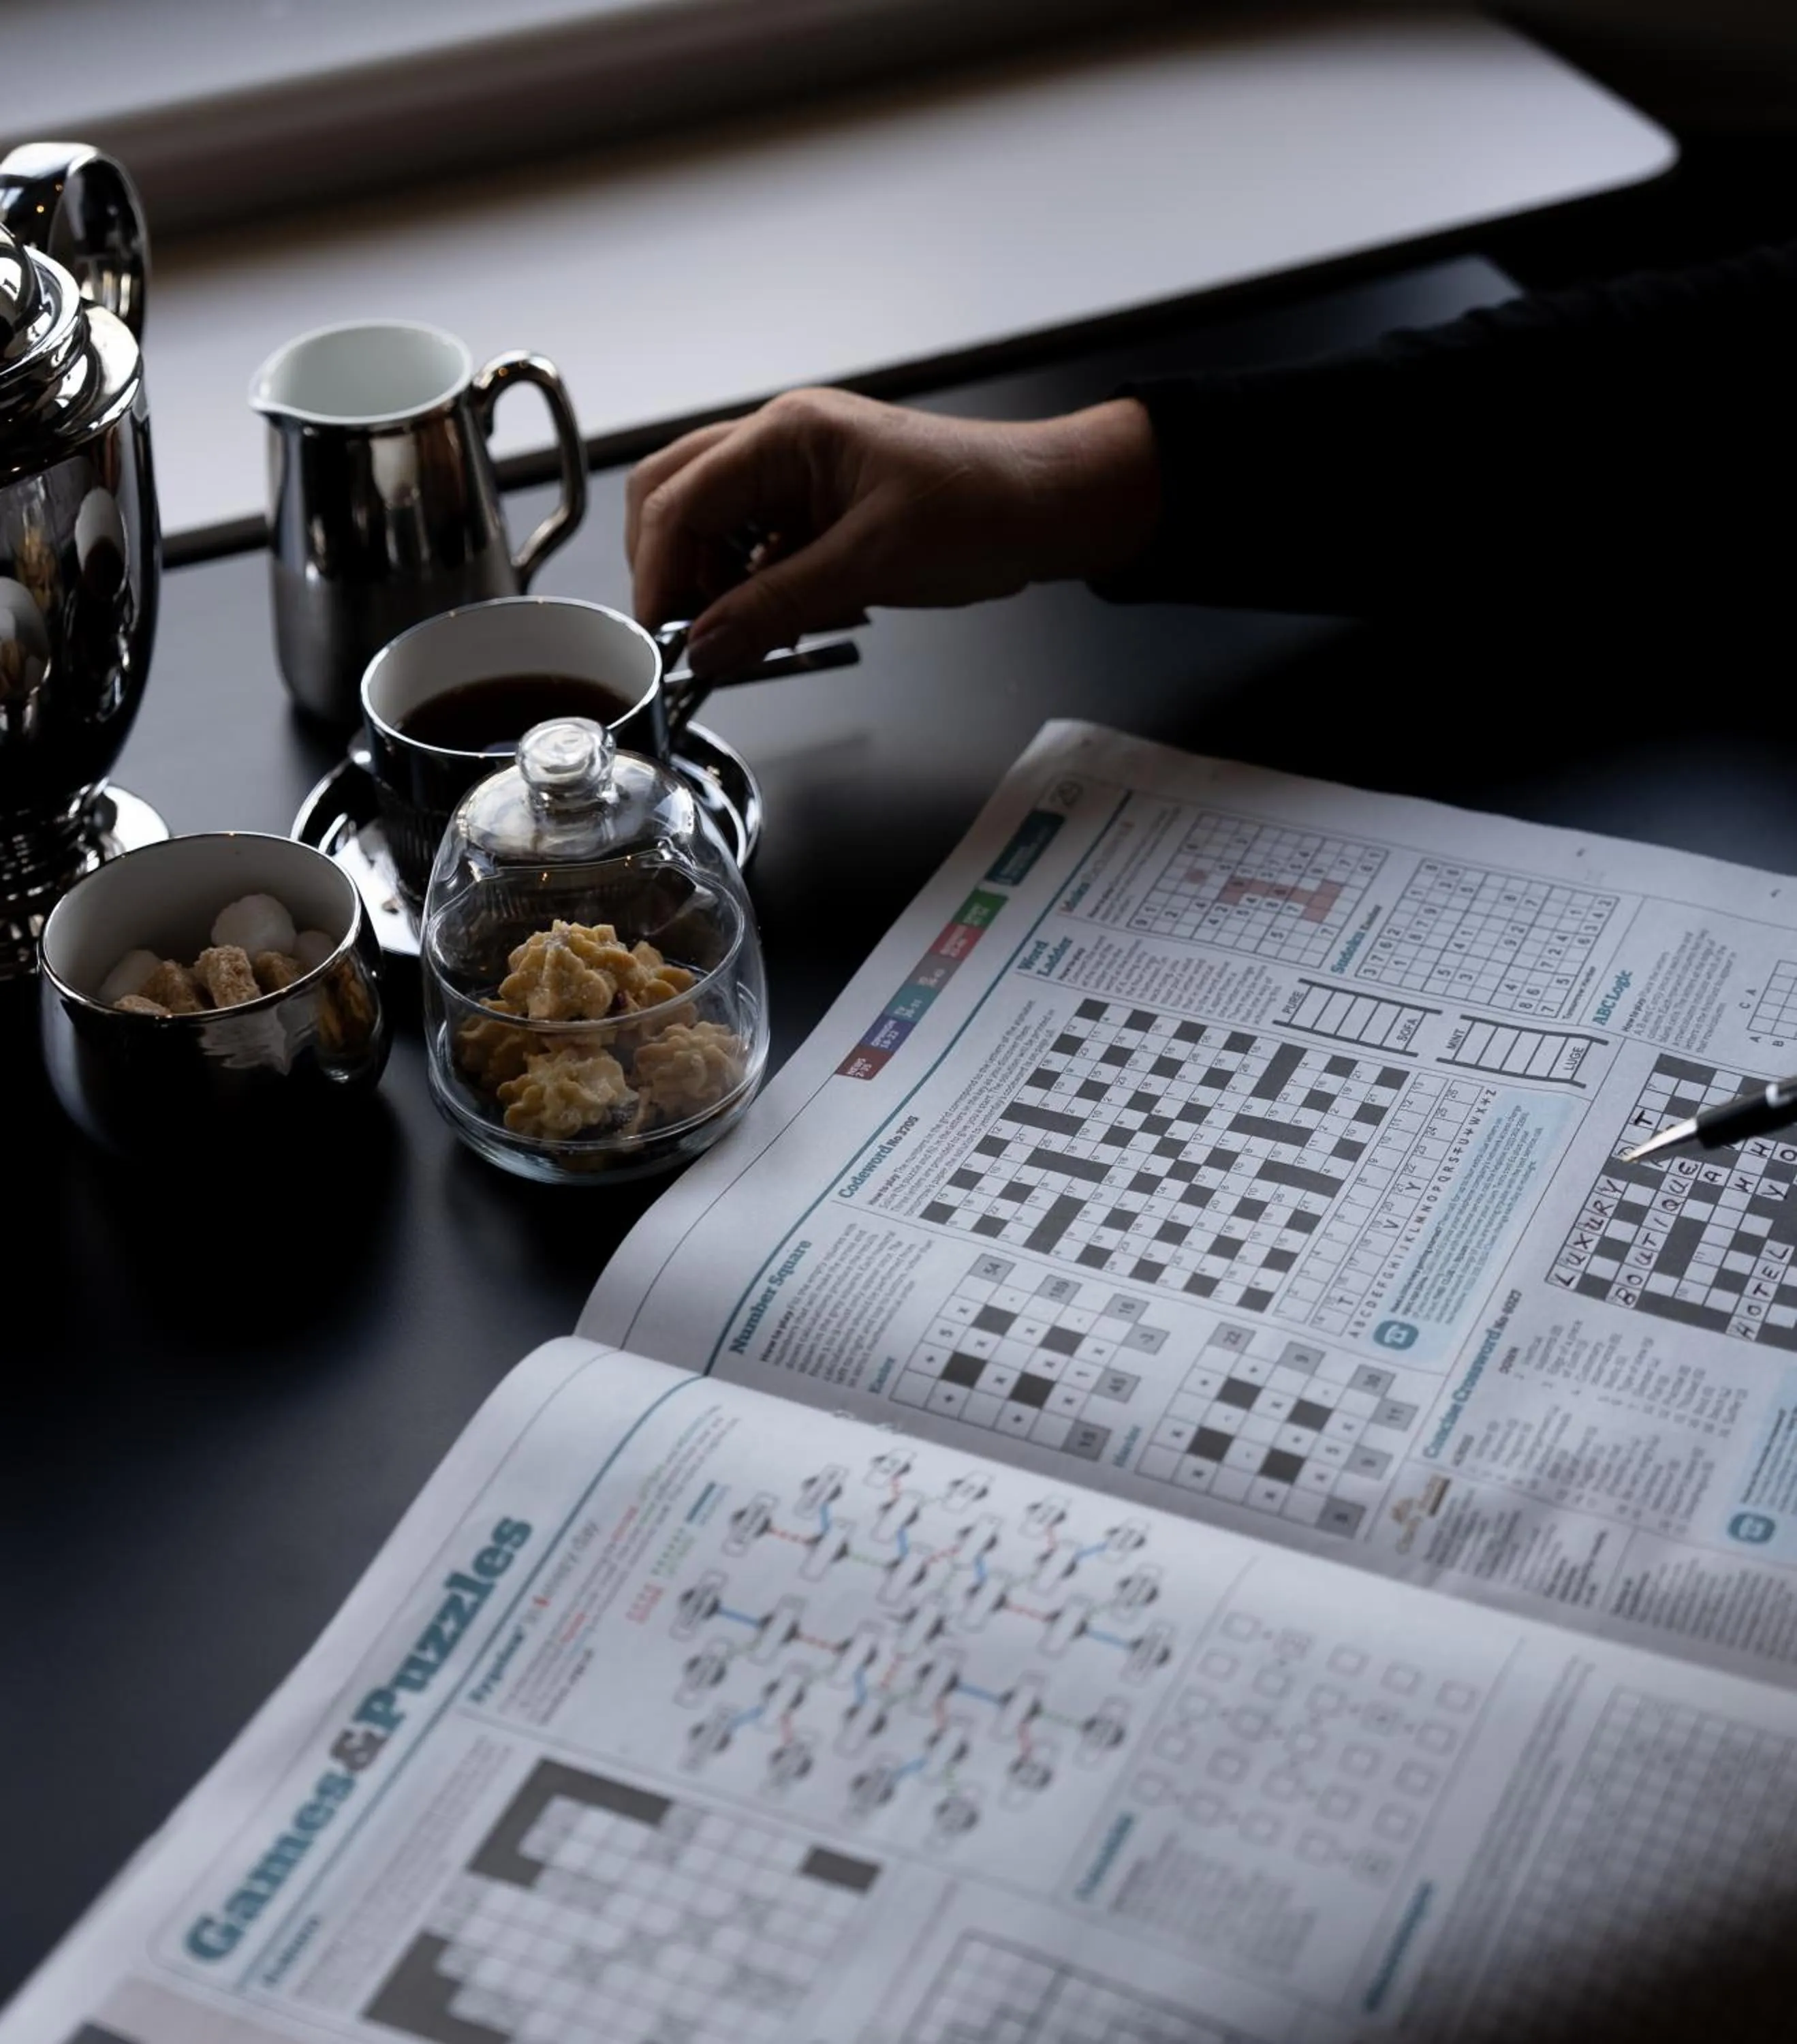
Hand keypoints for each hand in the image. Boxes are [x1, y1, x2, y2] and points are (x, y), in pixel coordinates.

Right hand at [625, 388, 1158, 674]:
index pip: (679, 500)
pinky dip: (758, 592)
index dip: (658, 573)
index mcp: (785, 434)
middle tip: (692, 635)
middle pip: (676, 501)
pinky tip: (793, 619)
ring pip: (712, 530)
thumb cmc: (980, 509)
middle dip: (674, 572)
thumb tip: (704, 647)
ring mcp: (794, 477)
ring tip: (757, 632)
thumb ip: (777, 607)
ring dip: (718, 586)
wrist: (1045, 507)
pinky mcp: (816, 512)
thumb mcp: (871, 566)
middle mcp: (778, 445)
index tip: (661, 637)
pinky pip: (757, 552)